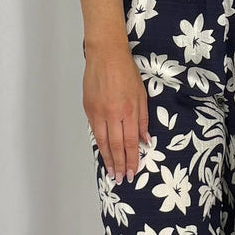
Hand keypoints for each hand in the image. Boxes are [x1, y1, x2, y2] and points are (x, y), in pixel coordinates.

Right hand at [82, 37, 151, 183]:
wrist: (105, 55)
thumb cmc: (126, 72)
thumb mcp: (142, 95)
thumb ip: (143, 120)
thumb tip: (146, 141)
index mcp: (128, 110)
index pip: (131, 142)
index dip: (132, 159)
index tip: (133, 172)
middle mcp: (111, 114)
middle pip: (116, 146)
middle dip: (119, 164)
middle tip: (121, 179)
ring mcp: (97, 112)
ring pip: (102, 141)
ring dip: (108, 159)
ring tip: (111, 172)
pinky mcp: (88, 108)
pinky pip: (94, 131)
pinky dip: (99, 144)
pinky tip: (103, 153)